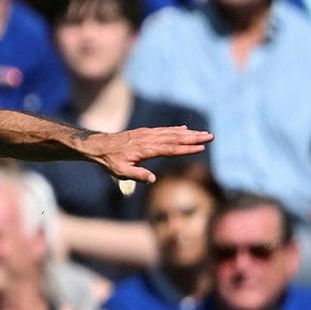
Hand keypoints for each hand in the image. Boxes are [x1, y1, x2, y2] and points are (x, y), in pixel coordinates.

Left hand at [85, 125, 211, 184]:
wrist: (99, 145)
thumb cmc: (110, 161)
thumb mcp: (121, 172)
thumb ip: (137, 175)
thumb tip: (153, 180)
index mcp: (146, 150)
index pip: (171, 149)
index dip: (186, 149)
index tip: (201, 148)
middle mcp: (149, 139)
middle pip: (176, 138)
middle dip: (194, 138)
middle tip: (211, 136)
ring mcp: (148, 134)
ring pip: (172, 133)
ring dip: (189, 133)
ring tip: (204, 133)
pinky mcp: (145, 132)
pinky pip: (163, 130)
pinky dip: (175, 129)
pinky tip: (184, 129)